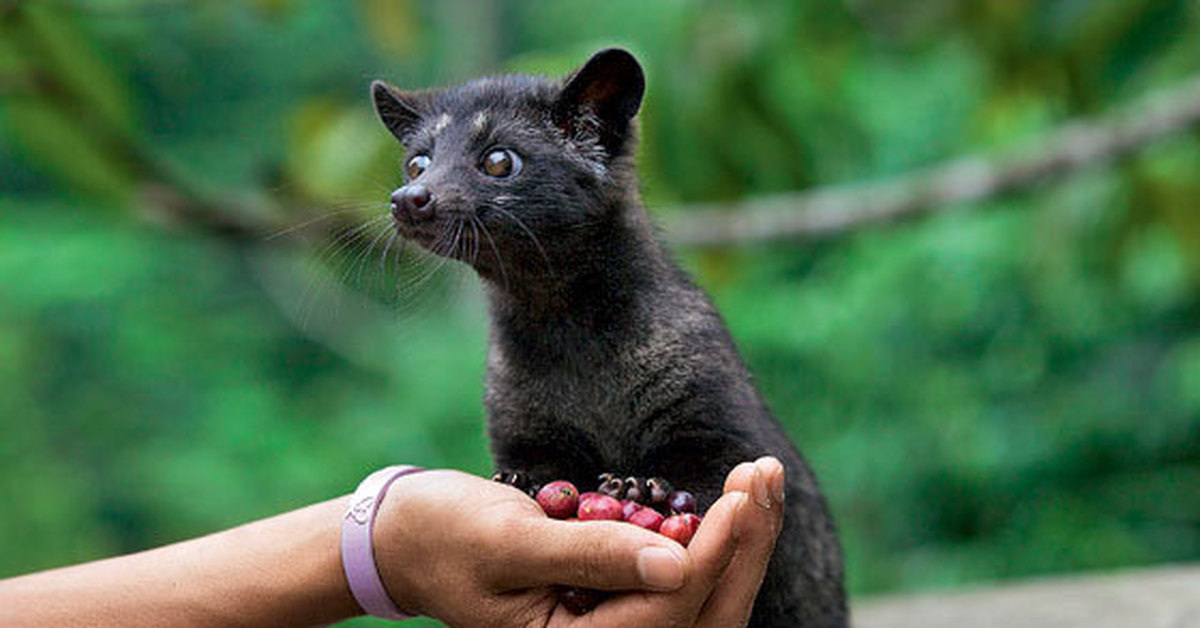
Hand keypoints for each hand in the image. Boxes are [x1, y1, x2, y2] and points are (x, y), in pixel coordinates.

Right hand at [372, 458, 784, 627]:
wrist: (412, 536)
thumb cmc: (447, 536)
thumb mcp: (510, 542)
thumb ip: (592, 556)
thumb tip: (675, 565)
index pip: (666, 613)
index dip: (711, 556)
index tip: (740, 495)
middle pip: (703, 616)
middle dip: (742, 548)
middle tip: (763, 477)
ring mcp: (615, 627)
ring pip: (701, 601)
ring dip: (736, 542)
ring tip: (759, 477)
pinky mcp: (619, 601)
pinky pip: (680, 581)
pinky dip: (710, 540)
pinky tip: (730, 497)